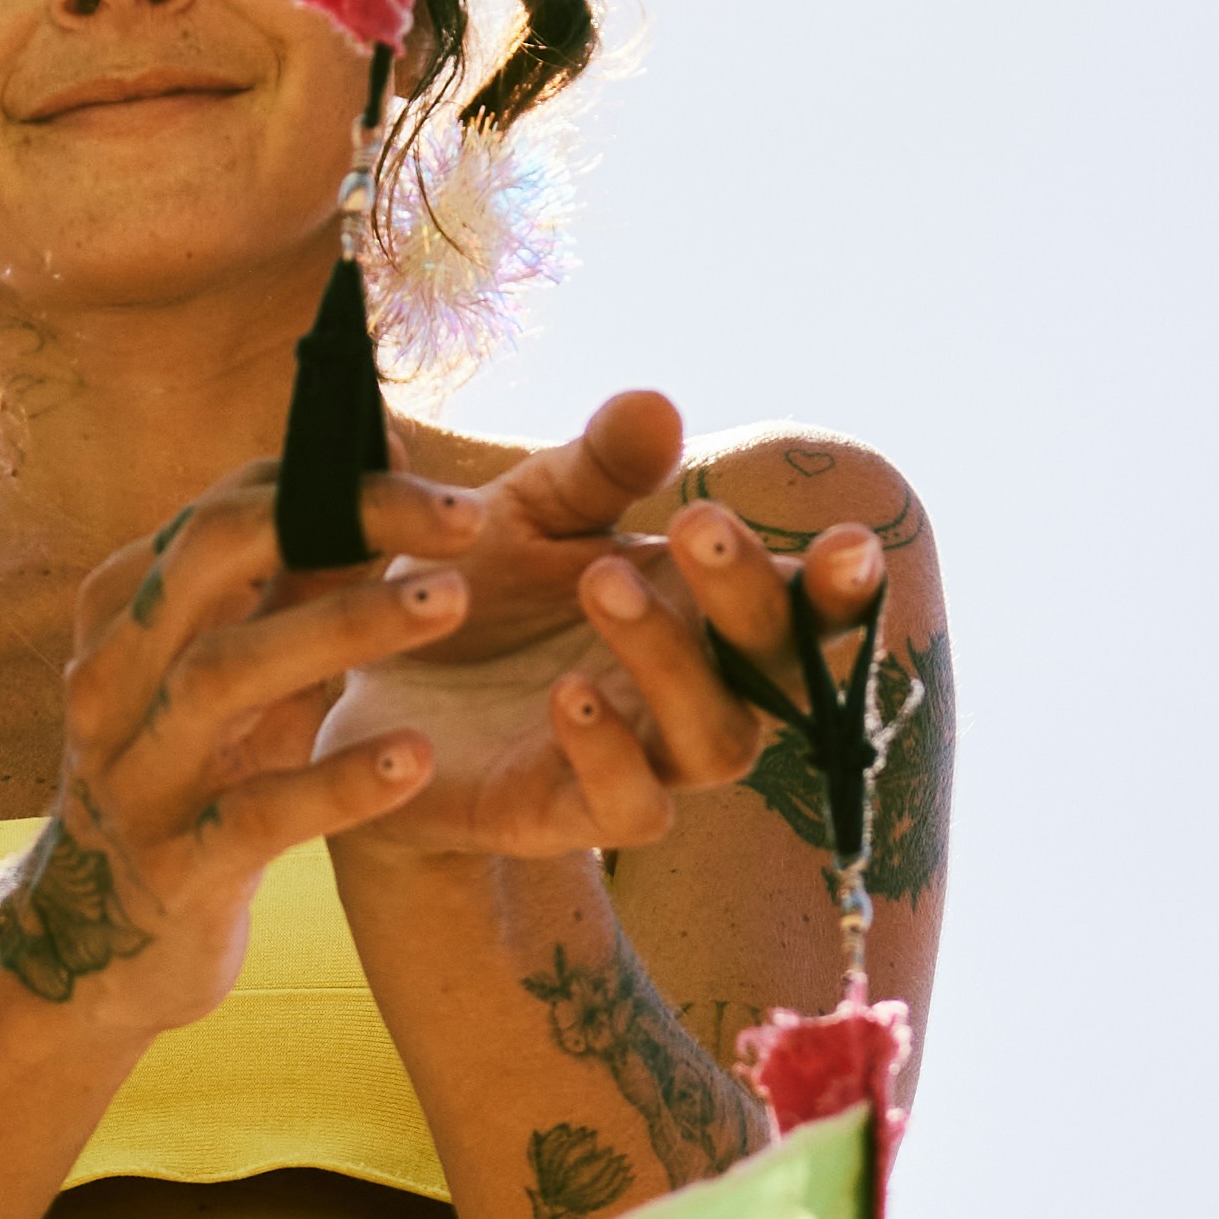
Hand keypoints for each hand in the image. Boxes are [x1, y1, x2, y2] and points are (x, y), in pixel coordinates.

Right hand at [0, 463, 488, 1023]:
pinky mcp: (173, 866)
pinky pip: (257, 814)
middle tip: (463, 519)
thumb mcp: (229, 684)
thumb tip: (385, 486)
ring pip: (224, 673)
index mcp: (122, 612)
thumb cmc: (187, 784)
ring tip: (449, 602)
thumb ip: (291, 593)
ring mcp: (135, 771)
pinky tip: (415, 758)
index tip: (427, 470)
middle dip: (337, 519)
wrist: (93, 949)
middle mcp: (112, 676)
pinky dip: (337, 783)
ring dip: (343, 627)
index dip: (327, 478)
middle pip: (210, 558)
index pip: (221, 510)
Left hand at [318, 393, 888, 858]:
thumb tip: (657, 403)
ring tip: (601, 581)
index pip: (799, 607)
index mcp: (701, 615)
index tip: (849, 543)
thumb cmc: (478, 596)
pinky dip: (610, 751)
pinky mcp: (566, 816)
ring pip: (714, 741)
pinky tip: (566, 691)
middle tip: (698, 523)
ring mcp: (641, 762)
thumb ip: (595, 469)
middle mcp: (691, 694)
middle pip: (775, 670)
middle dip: (751, 598)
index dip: (839, 586)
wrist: (369, 691)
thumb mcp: (527, 514)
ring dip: (673, 662)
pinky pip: (628, 806)